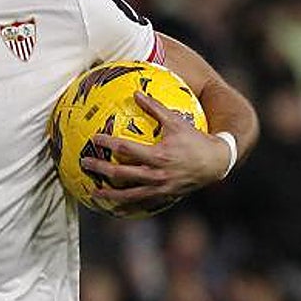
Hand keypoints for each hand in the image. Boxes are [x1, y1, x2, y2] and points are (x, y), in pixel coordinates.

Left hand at [82, 92, 230, 215]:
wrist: (216, 162)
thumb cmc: (195, 139)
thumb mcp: (176, 121)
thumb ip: (155, 108)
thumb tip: (136, 92)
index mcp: (158, 155)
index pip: (126, 148)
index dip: (108, 143)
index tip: (94, 139)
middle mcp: (157, 174)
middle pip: (121, 173)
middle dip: (101, 169)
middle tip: (84, 163)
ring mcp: (160, 188)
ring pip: (129, 194)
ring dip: (109, 193)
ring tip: (93, 191)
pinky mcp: (164, 196)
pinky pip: (141, 203)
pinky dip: (126, 206)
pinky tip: (114, 207)